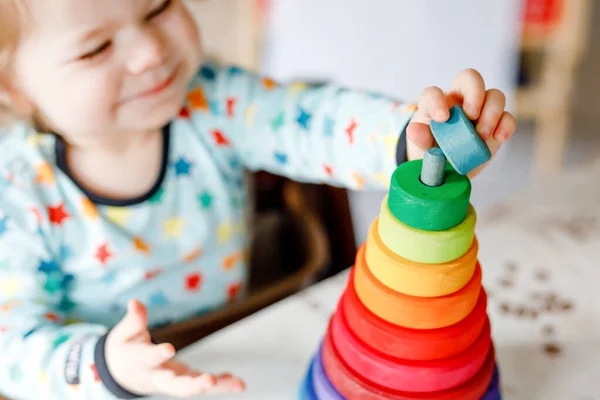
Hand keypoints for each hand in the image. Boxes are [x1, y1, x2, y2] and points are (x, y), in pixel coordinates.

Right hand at [105, 300, 244, 396]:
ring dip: (214, 387)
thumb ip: (133, 321)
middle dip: (192, 385)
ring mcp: (173, 381)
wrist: (123, 374)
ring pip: (192, 388)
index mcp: (140, 362)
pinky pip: (203, 383)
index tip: (169, 348)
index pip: (149, 359)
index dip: (157, 354)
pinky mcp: (184, 380)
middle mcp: (158, 376)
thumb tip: (135, 302)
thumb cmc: (125, 350)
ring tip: (237, 384)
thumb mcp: (124, 334)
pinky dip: (222, 384)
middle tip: (208, 381)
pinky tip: (238, 382)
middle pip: (174, 385)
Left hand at [406, 68, 515, 177]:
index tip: (442, 119)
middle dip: (475, 92)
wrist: (446, 168)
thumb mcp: (421, 148)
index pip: (433, 93)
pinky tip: (499, 138)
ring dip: (491, 113)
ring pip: (495, 95)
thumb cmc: (431, 152)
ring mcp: (481, 111)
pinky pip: (507, 117)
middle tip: (471, 115)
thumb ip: (418, 138)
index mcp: (435, 105)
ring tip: (482, 135)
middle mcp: (459, 101)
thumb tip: (414, 129)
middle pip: (470, 78)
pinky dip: (506, 125)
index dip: (437, 101)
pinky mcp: (496, 125)